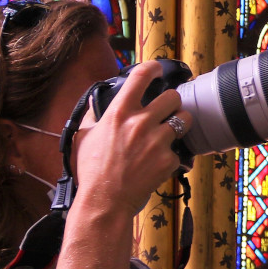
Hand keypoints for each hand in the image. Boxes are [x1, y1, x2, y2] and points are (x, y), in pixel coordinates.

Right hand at [71, 61, 189, 220]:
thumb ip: (93, 115)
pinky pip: (179, 151)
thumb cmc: (91, 170)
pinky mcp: (169, 160)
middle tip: (167, 109)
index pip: (140, 77)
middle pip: (172, 97)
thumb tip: (97, 101)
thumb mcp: (83, 136)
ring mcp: (158, 141)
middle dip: (172, 101)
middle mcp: (141, 123)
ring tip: (171, 131)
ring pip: (184, 120)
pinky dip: (172, 156)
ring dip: (180, 123)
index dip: (152, 67)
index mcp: (119, 113)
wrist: (105, 201)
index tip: (156, 69)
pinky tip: (160, 162)